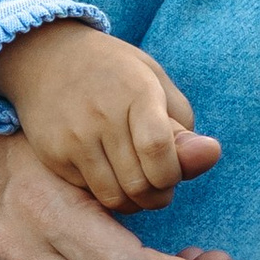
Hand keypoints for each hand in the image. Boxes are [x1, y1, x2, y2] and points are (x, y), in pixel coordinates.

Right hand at [0, 19, 217, 211]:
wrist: (48, 57)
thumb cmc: (117, 73)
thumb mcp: (156, 83)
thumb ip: (183, 126)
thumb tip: (211, 155)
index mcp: (136, 93)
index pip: (158, 149)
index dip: (172, 173)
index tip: (172, 172)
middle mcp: (102, 116)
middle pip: (140, 183)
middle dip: (159, 194)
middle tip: (158, 184)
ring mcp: (74, 137)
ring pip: (114, 196)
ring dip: (135, 202)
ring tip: (138, 185)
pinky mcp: (54, 155)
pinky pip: (89, 193)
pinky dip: (107, 193)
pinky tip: (110, 175)